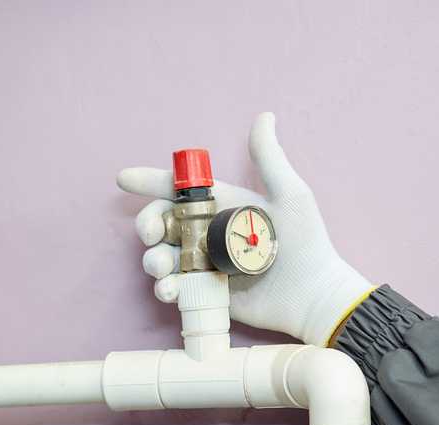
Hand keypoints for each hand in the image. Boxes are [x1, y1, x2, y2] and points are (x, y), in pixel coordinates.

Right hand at [117, 113, 373, 346]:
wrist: (314, 294)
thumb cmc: (307, 243)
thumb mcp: (290, 195)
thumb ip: (270, 158)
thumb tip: (264, 115)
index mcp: (223, 206)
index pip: (179, 191)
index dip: (150, 182)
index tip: (124, 179)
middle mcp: (209, 234)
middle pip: (162, 224)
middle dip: (147, 225)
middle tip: (151, 233)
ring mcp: (206, 265)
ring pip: (162, 257)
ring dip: (153, 260)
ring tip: (162, 268)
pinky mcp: (208, 293)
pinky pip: (176, 288)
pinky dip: (166, 289)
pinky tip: (170, 290)